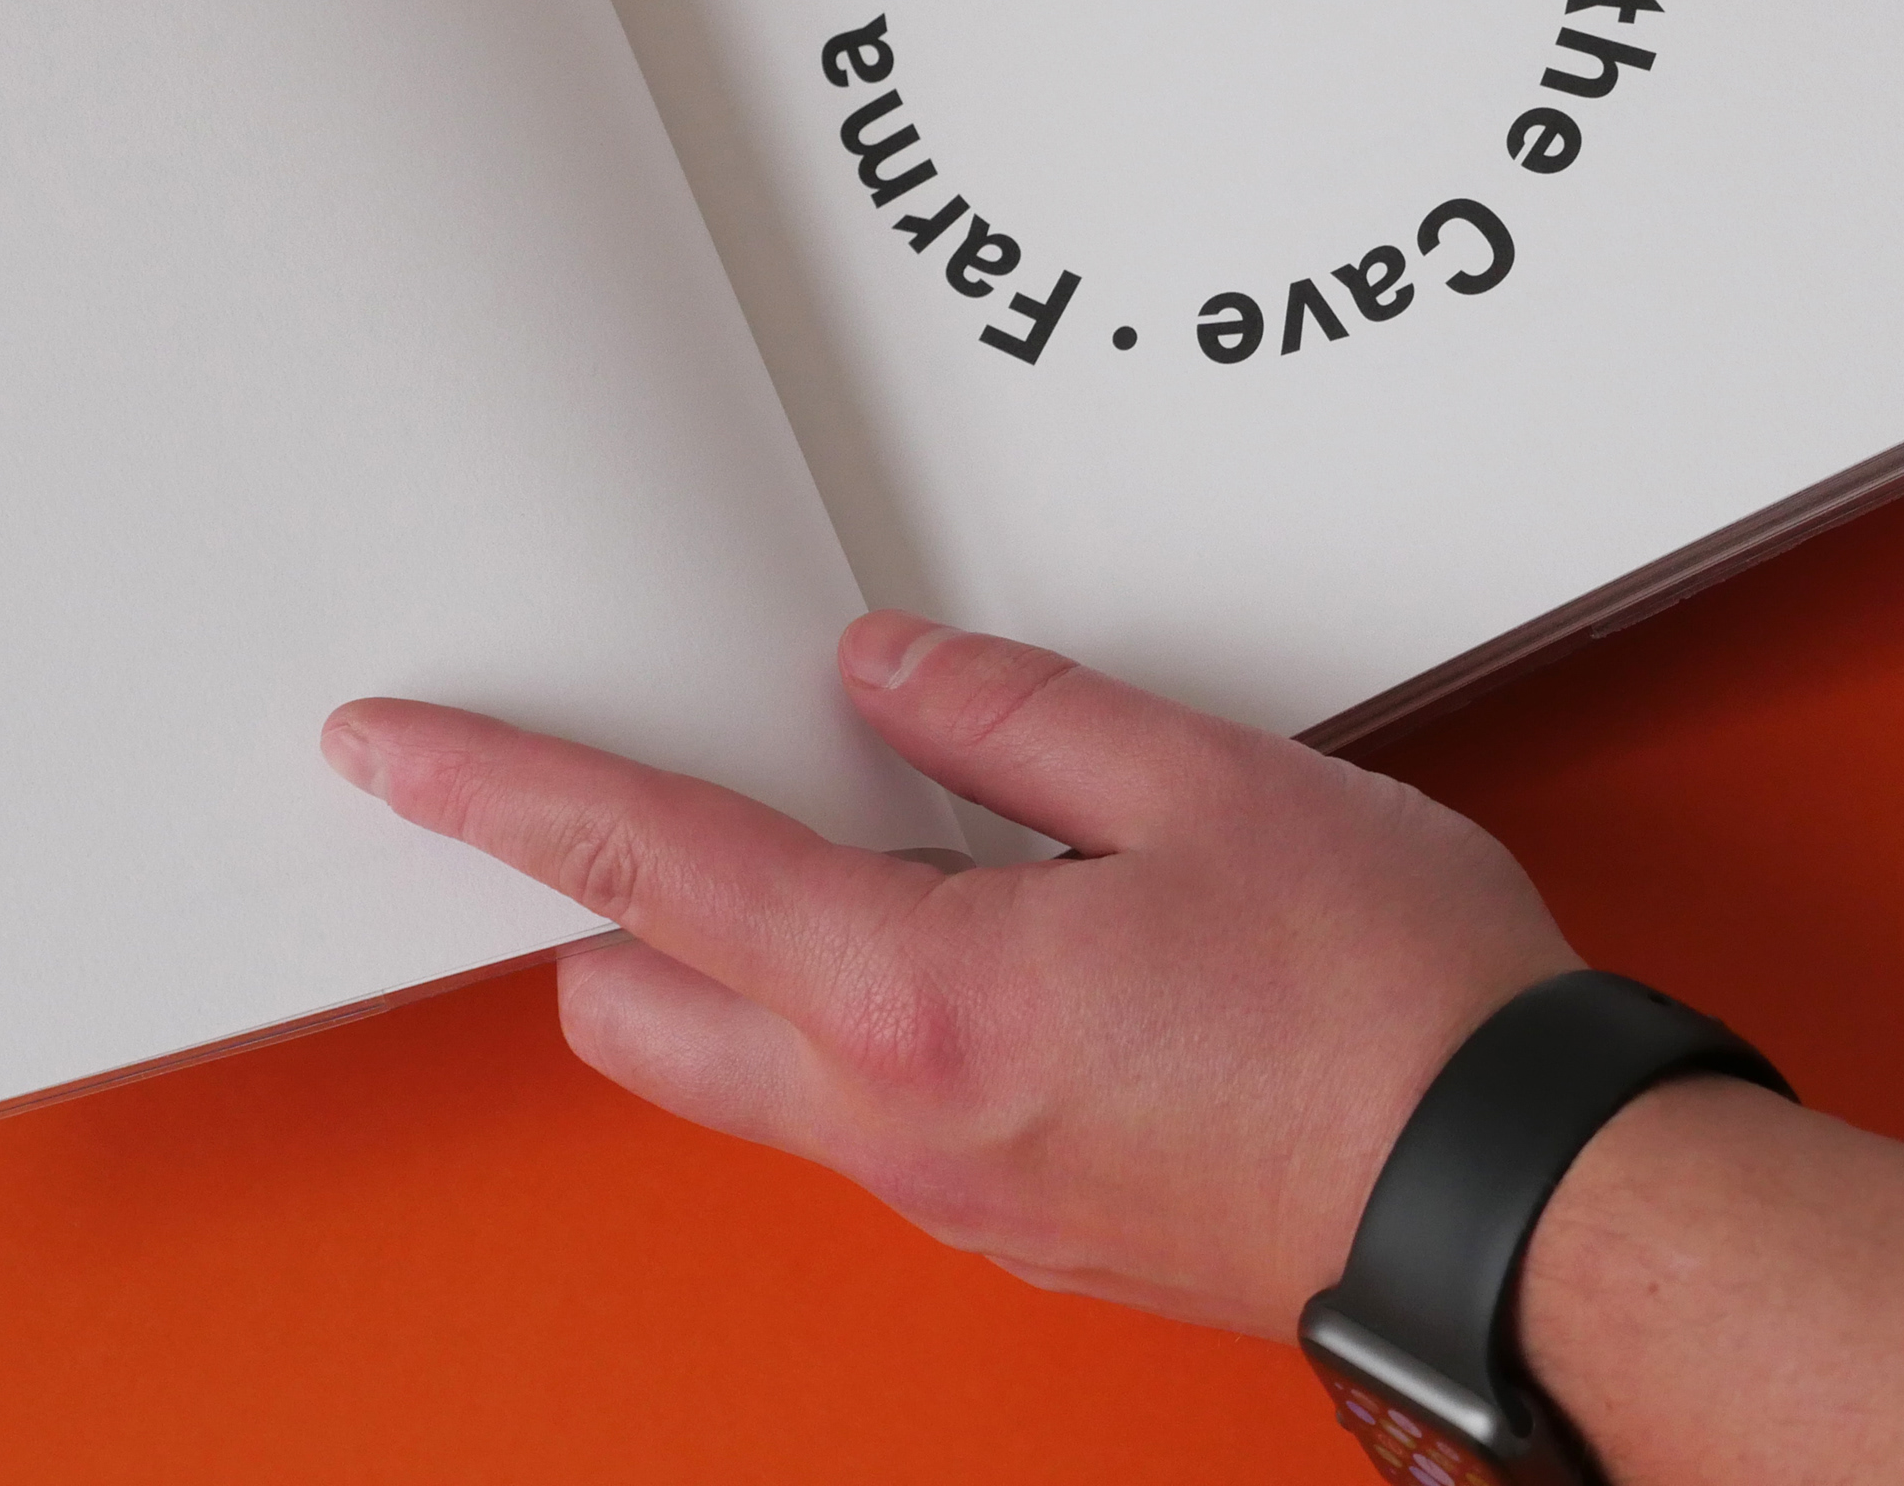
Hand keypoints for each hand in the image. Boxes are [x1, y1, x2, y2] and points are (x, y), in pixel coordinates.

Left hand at [320, 612, 1575, 1334]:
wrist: (1507, 1201)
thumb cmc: (1393, 1013)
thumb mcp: (1213, 785)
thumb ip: (1018, 717)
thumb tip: (889, 678)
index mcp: (920, 999)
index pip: (648, 868)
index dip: (502, 793)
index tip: (396, 751)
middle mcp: (906, 1125)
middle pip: (646, 1014)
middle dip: (599, 909)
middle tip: (634, 790)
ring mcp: (959, 1196)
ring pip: (758, 1075)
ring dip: (746, 967)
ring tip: (861, 847)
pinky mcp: (1027, 1225)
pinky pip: (876, 1116)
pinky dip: (865, 1022)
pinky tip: (980, 944)